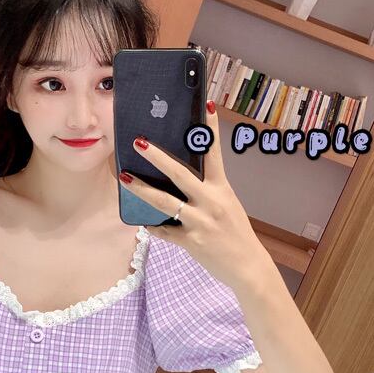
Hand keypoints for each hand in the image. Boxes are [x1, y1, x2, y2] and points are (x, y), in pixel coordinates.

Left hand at [119, 100, 266, 290]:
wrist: (248, 267)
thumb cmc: (236, 234)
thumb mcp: (227, 205)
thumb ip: (207, 191)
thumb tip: (180, 179)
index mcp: (222, 189)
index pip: (215, 154)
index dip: (211, 130)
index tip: (207, 106)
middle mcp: (211, 202)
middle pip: (180, 174)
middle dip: (157, 157)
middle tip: (139, 142)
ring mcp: (200, 222)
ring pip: (165, 202)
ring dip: (142, 189)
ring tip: (125, 177)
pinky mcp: (191, 241)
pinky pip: (165, 231)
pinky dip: (154, 226)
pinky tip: (143, 221)